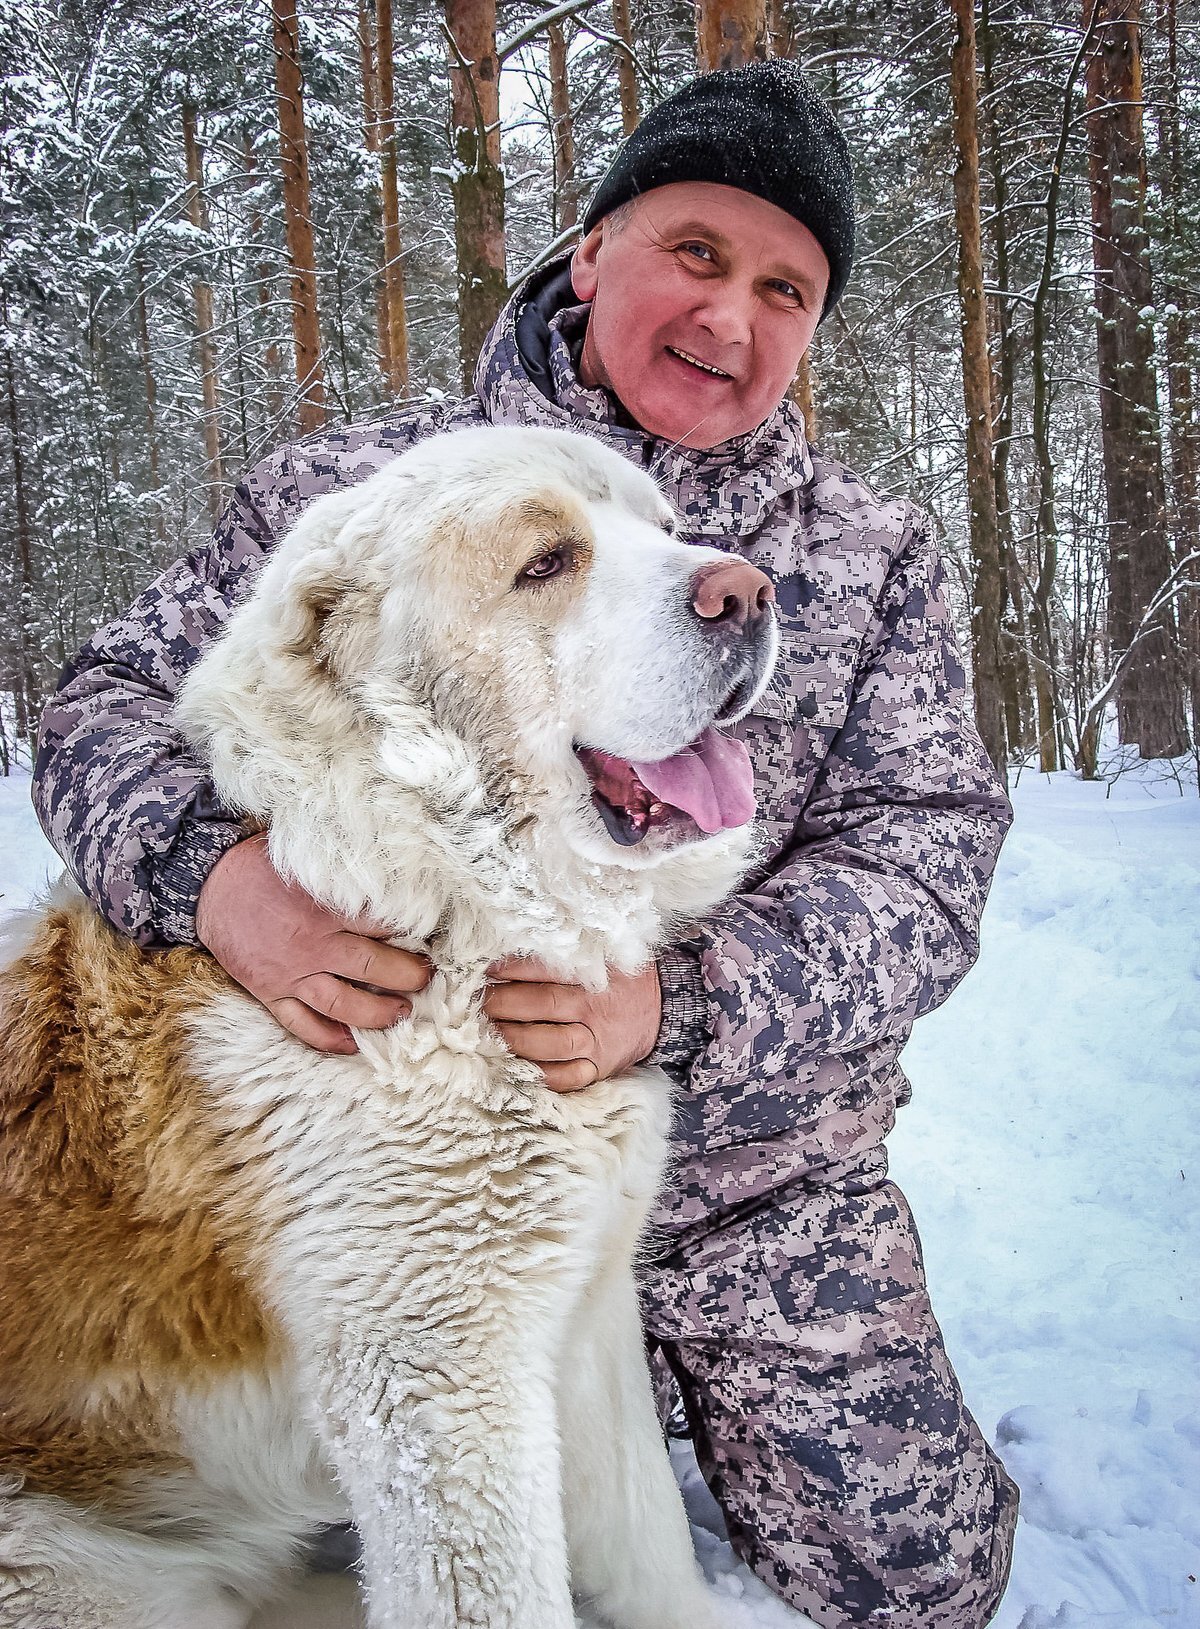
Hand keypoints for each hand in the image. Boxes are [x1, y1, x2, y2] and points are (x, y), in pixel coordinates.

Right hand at [196, 834, 430, 1053]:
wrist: (206, 887)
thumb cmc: (259, 865)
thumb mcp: (303, 852)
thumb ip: (342, 863)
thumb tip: (385, 852)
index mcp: (324, 905)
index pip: (382, 922)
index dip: (412, 929)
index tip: (433, 934)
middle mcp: (312, 944)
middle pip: (373, 966)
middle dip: (407, 975)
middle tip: (427, 977)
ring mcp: (291, 973)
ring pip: (344, 1003)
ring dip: (378, 1013)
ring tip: (403, 1013)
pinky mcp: (270, 992)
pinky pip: (301, 1024)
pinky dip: (327, 1038)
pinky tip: (352, 1045)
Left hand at [483, 956, 661, 1091]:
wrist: (661, 1009)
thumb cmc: (618, 979)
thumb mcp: (600, 957)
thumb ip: (563, 956)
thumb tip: (508, 956)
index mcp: (593, 976)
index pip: (545, 969)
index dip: (510, 969)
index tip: (484, 970)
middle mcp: (594, 1009)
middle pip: (542, 1005)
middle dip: (502, 1003)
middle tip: (475, 1002)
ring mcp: (597, 1042)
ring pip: (550, 1044)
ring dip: (513, 1039)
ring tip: (486, 1033)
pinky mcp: (598, 1069)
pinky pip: (566, 1078)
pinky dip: (537, 1074)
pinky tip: (513, 1065)